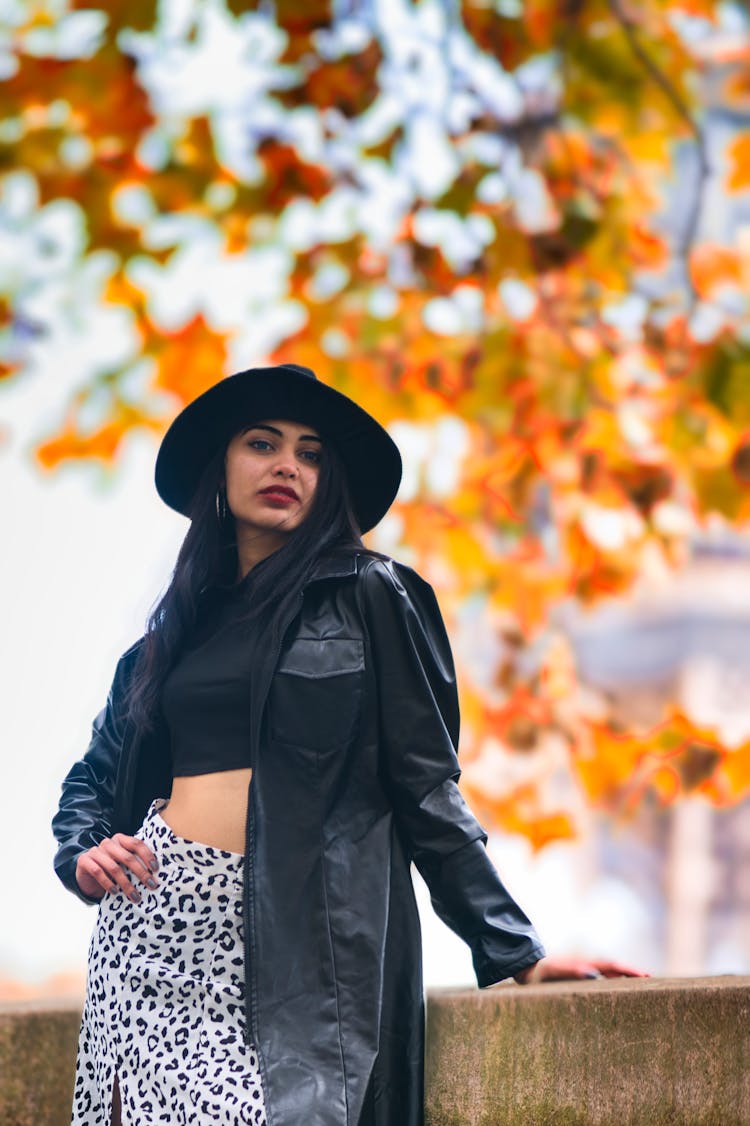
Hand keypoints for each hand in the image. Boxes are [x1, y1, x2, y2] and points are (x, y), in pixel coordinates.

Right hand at [75, 833, 158, 902]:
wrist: (86, 874)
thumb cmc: (110, 869)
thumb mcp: (123, 864)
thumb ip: (135, 863)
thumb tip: (155, 874)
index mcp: (120, 839)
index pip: (136, 844)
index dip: (147, 856)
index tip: (156, 869)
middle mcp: (108, 843)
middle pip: (127, 857)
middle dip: (141, 873)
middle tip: (151, 885)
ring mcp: (95, 851)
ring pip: (114, 867)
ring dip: (126, 884)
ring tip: (135, 896)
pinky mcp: (84, 860)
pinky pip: (98, 872)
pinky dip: (108, 883)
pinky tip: (115, 892)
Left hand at [514, 956, 649, 983]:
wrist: (525, 969)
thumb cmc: (539, 973)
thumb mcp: (554, 971)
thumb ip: (572, 971)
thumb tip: (594, 974)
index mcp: (584, 963)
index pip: (611, 965)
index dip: (628, 970)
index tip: (645, 975)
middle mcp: (585, 965)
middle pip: (613, 968)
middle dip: (630, 972)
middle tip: (650, 979)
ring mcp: (582, 971)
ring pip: (607, 973)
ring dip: (622, 977)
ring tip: (639, 986)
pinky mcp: (577, 979)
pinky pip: (599, 980)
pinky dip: (611, 983)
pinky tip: (616, 992)